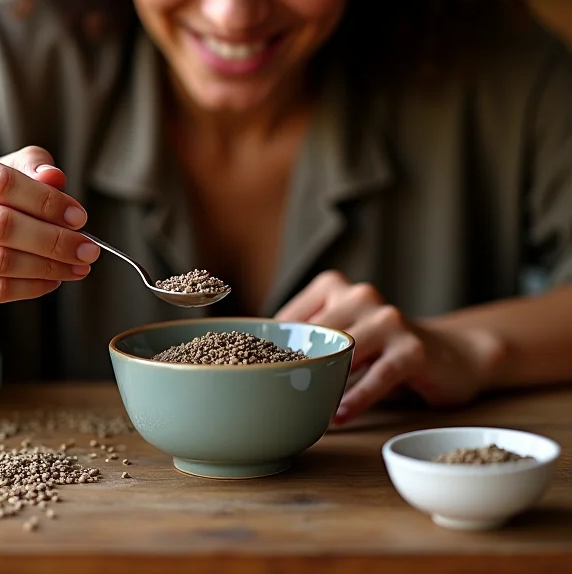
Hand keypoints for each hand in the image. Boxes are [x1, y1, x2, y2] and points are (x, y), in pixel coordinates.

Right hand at [0, 143, 98, 323]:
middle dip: (55, 239)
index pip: (2, 181)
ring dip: (49, 266)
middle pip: (2, 224)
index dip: (47, 201)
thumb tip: (54, 177)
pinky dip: (32, 287)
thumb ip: (33, 168)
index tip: (79, 217)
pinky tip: (52, 280)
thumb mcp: (10, 173)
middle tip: (88, 249)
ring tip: (78, 266)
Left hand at [274, 271, 496, 423]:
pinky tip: (338, 416)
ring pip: (344, 352)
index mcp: (335, 286)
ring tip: (302, 407)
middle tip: (271, 394)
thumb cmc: (381, 348)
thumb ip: (307, 339)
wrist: (451, 355)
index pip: (291, 317)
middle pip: (316, 334)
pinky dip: (356, 398)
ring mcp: (389, 321)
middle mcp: (361, 296)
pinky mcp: (411, 350)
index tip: (250, 370)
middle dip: (294, 366)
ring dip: (323, 383)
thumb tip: (255, 361)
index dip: (269, 347)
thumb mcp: (343, 332)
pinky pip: (378, 376)